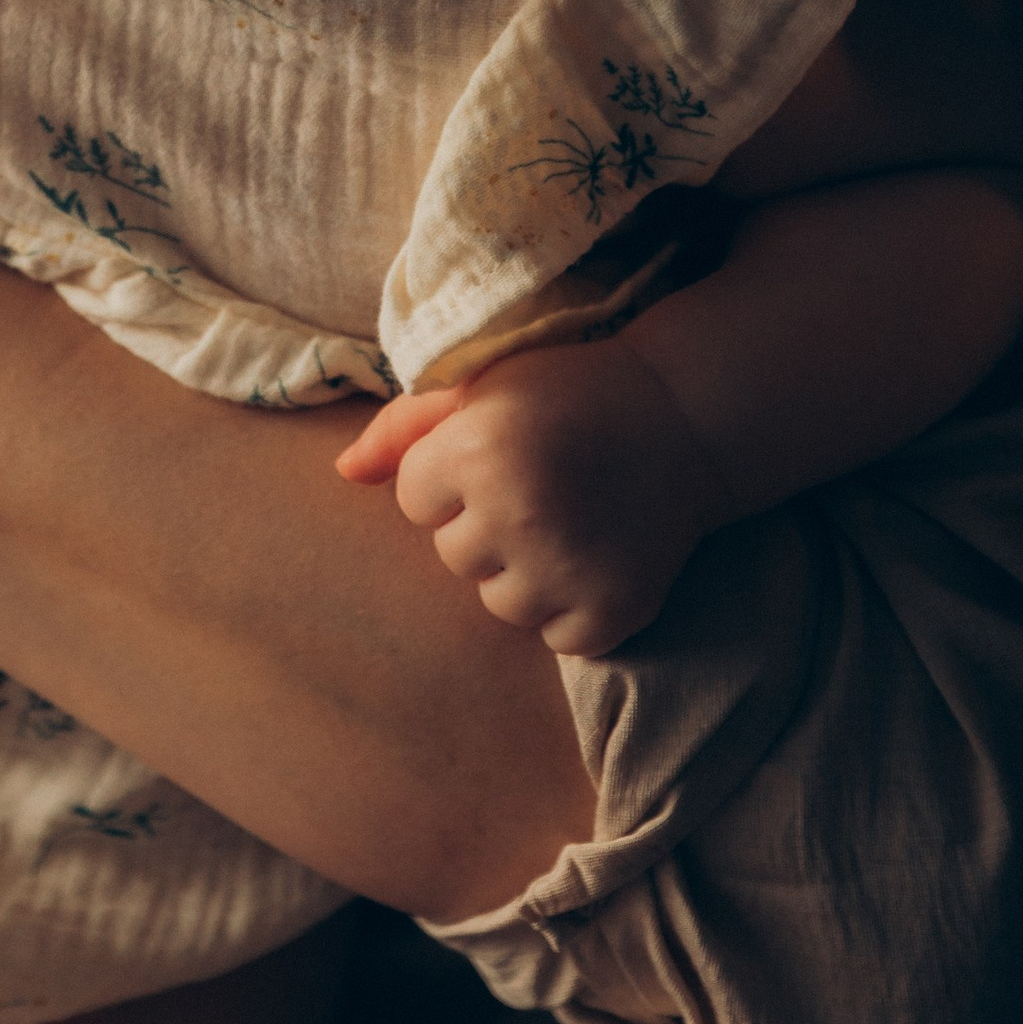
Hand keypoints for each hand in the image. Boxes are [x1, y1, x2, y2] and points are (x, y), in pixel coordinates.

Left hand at [334, 340, 724, 657]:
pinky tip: (594, 554)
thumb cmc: (564, 392)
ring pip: (499, 602)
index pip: (411, 499)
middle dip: (482, 521)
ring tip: (564, 518)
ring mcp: (565, 571)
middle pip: (451, 555)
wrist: (680, 419)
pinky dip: (571, 609)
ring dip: (521, 570)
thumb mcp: (478, 385)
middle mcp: (515, 515)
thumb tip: (342, 472)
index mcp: (474, 452)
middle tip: (538, 481)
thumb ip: (401, 428)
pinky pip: (555, 638)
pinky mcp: (611, 611)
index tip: (496, 448)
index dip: (448, 472)